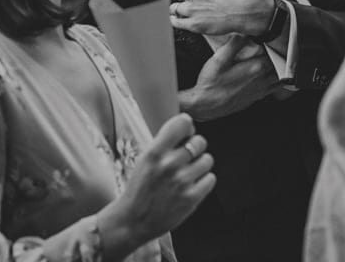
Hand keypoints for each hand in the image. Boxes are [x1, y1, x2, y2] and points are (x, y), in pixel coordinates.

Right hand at [96, 113, 214, 256]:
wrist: (134, 221)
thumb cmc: (140, 189)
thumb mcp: (144, 160)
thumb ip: (164, 144)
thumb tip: (188, 127)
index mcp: (155, 152)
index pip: (183, 122)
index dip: (187, 126)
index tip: (186, 133)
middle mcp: (169, 165)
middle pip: (200, 141)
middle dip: (195, 147)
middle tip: (186, 157)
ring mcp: (181, 182)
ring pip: (208, 159)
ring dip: (200, 164)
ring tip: (188, 172)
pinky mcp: (191, 198)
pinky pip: (211, 178)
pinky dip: (204, 181)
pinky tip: (191, 185)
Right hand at [180, 35, 278, 120]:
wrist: (205, 106)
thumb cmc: (210, 84)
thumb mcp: (218, 59)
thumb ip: (233, 45)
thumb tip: (244, 34)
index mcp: (256, 67)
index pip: (275, 52)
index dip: (274, 43)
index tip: (270, 37)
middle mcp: (263, 80)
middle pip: (280, 64)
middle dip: (278, 55)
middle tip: (273, 46)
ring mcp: (261, 90)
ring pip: (280, 77)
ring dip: (279, 68)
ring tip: (274, 60)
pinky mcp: (257, 98)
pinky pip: (274, 88)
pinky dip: (276, 81)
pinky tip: (270, 76)